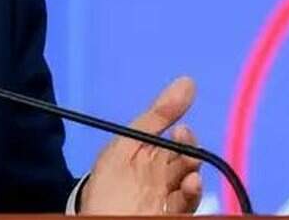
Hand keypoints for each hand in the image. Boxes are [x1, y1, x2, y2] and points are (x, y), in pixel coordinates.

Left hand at [81, 77, 202, 214]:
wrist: (95, 218)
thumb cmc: (106, 183)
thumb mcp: (125, 144)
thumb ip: (157, 116)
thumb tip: (188, 82)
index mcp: (146, 158)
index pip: (174, 144)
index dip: (183, 137)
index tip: (182, 130)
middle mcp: (159, 177)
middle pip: (185, 162)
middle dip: (189, 153)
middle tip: (186, 149)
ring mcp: (165, 197)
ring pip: (190, 183)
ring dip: (193, 174)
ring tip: (189, 174)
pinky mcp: (171, 213)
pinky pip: (189, 203)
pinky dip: (193, 194)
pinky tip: (191, 184)